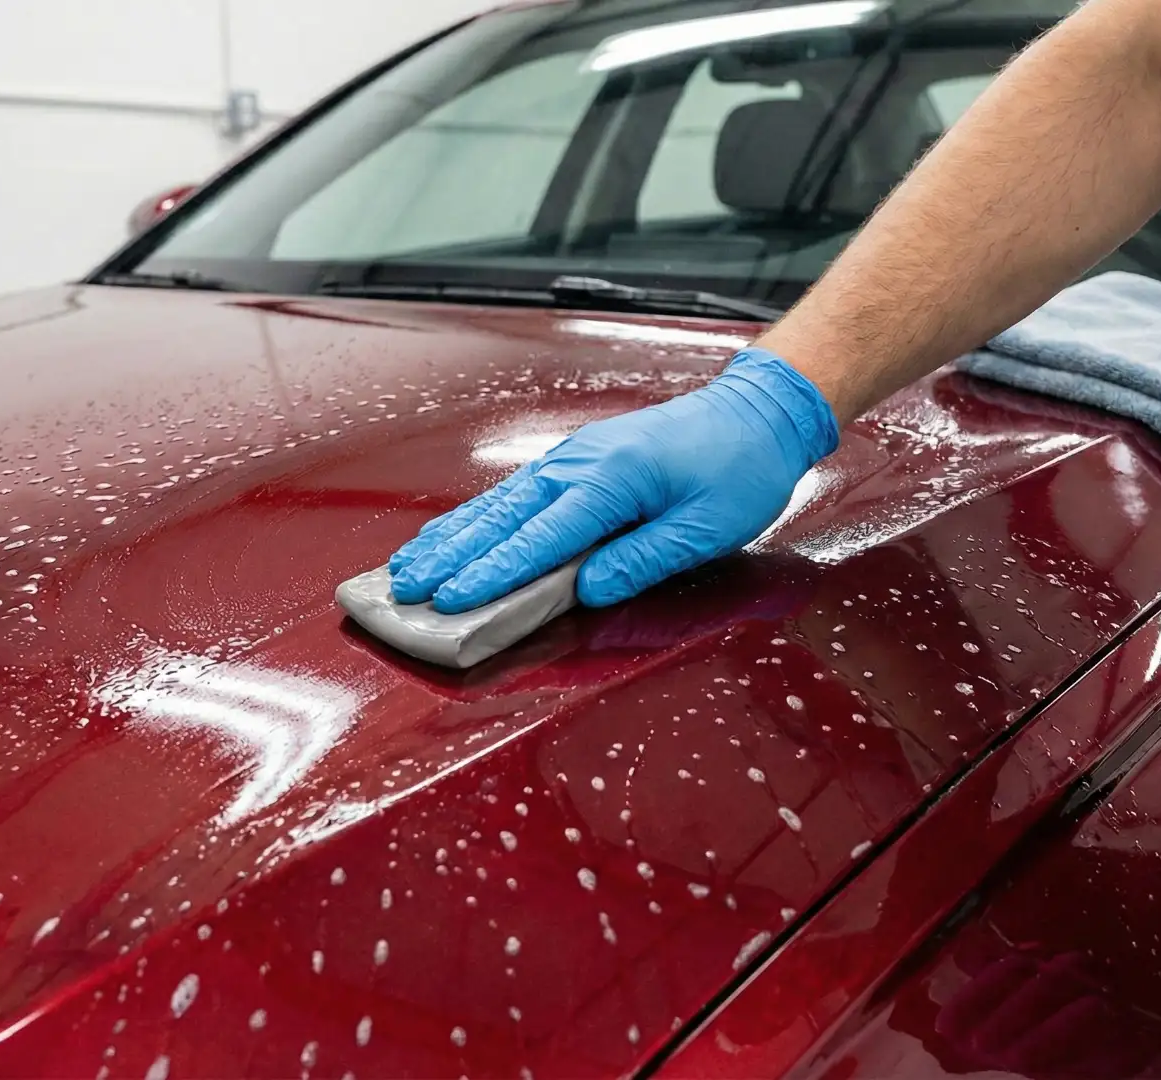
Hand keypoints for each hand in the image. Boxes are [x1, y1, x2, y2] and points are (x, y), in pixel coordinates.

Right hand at [387, 348, 837, 612]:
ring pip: (499, 505)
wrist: (755, 412)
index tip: (452, 600)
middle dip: (450, 557)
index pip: (542, 538)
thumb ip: (642, 559)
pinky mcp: (577, 461)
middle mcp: (581, 463)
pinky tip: (453, 537)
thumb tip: (588, 588)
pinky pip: (515, 494)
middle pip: (502, 518)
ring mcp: (574, 458)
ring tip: (407, 566)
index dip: (494, 574)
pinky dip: (477, 519)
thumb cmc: (739, 468)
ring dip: (451, 537)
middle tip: (404, 589)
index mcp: (613, 480)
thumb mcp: (706, 527)